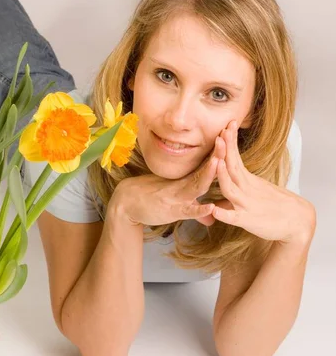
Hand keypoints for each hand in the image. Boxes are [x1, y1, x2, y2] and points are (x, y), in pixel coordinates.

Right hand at [109, 135, 226, 228]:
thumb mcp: (177, 205)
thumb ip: (195, 210)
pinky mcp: (172, 211)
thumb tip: (211, 218)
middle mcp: (183, 186)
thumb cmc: (151, 199)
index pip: (205, 165)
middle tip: (227, 139)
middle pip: (204, 170)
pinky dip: (199, 210)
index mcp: (186, 182)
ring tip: (219, 163)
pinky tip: (210, 208)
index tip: (229, 137)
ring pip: (197, 186)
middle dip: (217, 156)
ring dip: (208, 174)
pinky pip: (188, 211)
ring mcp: (178, 198)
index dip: (218, 153)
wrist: (126, 202)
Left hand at [207, 120, 316, 244]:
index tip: (226, 126)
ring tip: (217, 162)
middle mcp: (246, 189)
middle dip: (226, 150)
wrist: (299, 222)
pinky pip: (233, 217)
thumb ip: (241, 183)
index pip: (236, 158)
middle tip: (221, 132)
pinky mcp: (247, 220)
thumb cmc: (278, 206)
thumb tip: (228, 176)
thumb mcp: (257, 190)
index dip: (229, 143)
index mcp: (248, 180)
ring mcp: (246, 204)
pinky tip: (214, 210)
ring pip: (230, 189)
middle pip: (232, 167)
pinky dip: (223, 214)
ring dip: (222, 176)